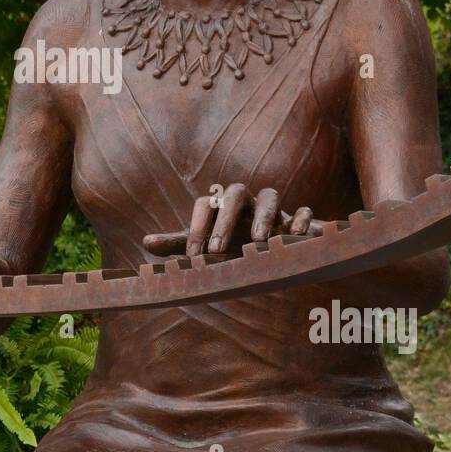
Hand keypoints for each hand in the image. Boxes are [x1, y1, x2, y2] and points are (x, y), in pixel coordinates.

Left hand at [141, 185, 322, 257]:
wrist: (274, 246)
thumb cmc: (234, 243)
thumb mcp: (207, 245)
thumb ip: (180, 244)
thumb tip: (145, 243)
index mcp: (221, 207)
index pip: (205, 205)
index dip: (196, 228)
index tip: (193, 257)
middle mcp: (246, 202)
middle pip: (234, 194)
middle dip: (225, 220)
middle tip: (217, 251)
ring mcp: (274, 208)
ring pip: (269, 195)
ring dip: (263, 215)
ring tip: (259, 241)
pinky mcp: (298, 219)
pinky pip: (304, 211)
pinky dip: (301, 219)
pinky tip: (295, 235)